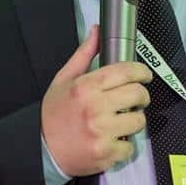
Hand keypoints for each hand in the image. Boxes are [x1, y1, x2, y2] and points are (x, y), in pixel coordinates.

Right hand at [41, 25, 152, 176]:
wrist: (41, 150)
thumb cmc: (53, 115)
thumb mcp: (64, 80)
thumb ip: (84, 54)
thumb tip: (97, 31)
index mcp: (86, 87)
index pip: (127, 71)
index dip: (142, 72)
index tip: (144, 75)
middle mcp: (95, 108)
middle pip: (138, 94)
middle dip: (141, 95)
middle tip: (136, 98)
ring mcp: (101, 132)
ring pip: (139, 120)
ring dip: (134, 120)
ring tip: (121, 121)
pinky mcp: (106, 153)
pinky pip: (130, 146)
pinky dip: (124, 145)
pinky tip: (112, 139)